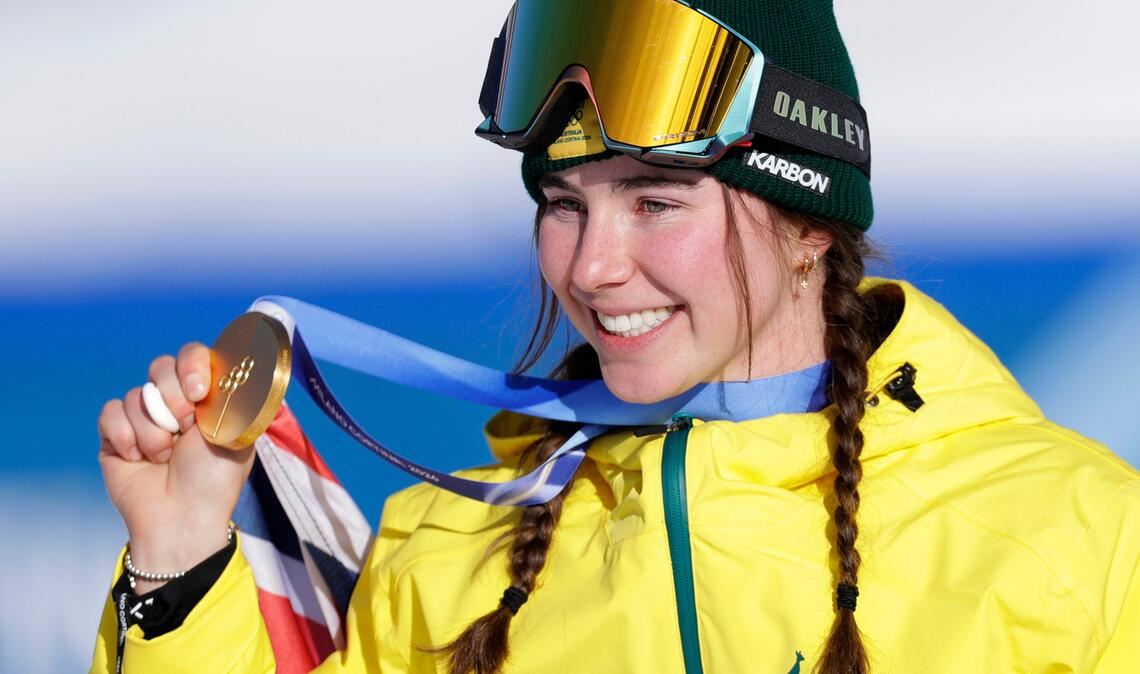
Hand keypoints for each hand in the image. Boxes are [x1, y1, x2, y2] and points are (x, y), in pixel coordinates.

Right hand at [98, 342, 255, 589]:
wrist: (181, 518)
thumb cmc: (215, 480)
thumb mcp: (237, 432)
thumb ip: (236, 394)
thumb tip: (245, 357)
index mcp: (207, 398)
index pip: (194, 355)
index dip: (193, 366)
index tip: (199, 392)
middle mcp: (176, 403)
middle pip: (160, 367)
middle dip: (173, 399)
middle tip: (184, 430)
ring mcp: (145, 418)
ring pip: (136, 394)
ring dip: (153, 430)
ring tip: (165, 457)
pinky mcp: (116, 435)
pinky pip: (111, 412)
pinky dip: (125, 436)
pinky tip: (139, 458)